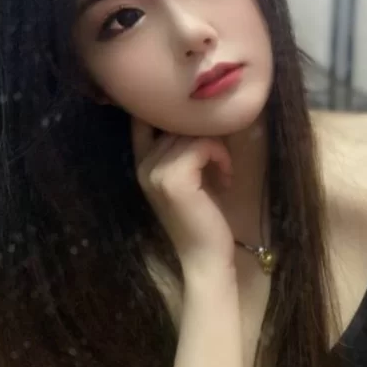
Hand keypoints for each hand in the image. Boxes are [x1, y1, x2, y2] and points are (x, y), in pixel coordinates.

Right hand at [132, 118, 235, 274]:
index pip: (145, 120)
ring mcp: (155, 171)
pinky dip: (220, 157)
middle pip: (177, 122)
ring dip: (216, 148)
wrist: (205, 255)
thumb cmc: (204, 215)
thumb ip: (183, 148)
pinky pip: (202, 145)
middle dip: (205, 136)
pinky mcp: (173, 178)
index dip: (171, 112)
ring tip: (223, 172)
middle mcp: (142, 164)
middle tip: (220, 163)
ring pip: (191, 132)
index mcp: (142, 162)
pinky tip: (225, 177)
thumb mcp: (191, 176)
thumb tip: (199, 112)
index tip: (198, 122)